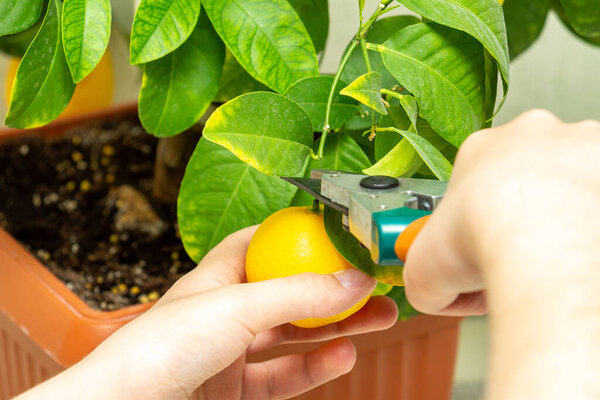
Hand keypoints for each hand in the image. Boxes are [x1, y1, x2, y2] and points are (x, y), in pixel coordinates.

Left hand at [20, 226, 396, 399]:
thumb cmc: (157, 350)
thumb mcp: (236, 308)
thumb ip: (297, 294)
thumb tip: (354, 278)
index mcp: (216, 278)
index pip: (260, 244)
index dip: (296, 235)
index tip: (338, 234)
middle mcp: (224, 312)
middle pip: (291, 292)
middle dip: (335, 288)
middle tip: (377, 285)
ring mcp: (230, 353)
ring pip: (294, 336)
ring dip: (337, 328)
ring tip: (380, 319)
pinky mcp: (235, 391)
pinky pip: (285, 376)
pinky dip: (316, 367)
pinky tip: (343, 357)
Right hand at [403, 110, 599, 398]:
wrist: (541, 244)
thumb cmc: (484, 239)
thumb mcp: (423, 271)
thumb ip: (422, 280)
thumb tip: (436, 295)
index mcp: (480, 148)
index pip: (478, 182)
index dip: (477, 218)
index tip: (482, 243)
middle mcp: (530, 134)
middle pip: (527, 173)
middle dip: (524, 208)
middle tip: (520, 248)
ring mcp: (577, 142)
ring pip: (569, 178)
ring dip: (562, 208)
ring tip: (554, 250)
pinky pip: (598, 191)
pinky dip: (590, 218)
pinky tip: (579, 245)